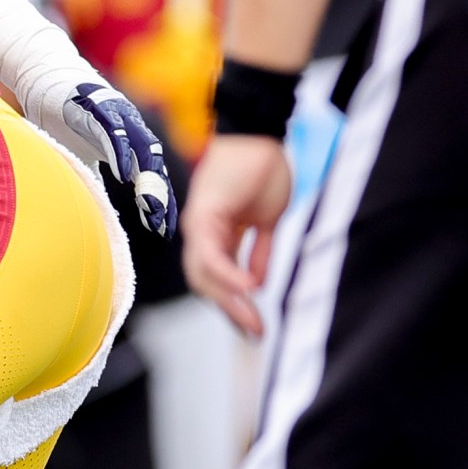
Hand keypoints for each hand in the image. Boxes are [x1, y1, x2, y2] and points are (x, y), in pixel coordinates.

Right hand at [64, 81, 175, 236]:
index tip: (162, 229)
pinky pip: (112, 132)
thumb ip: (92, 176)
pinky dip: (119, 152)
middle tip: (161, 224)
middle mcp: (129, 129)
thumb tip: (94, 207)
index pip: (150, 176)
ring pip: (139, 150)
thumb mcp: (80, 153)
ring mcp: (116, 117)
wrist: (45, 75)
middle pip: (152, 166)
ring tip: (150, 206)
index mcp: (127, 142)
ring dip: (147, 178)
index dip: (158, 201)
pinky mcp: (98, 107)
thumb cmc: (62, 116)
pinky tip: (123, 173)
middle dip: (158, 196)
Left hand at [180, 135, 293, 336]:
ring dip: (230, 300)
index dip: (236, 304)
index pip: (218, 279)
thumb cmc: (263, 170)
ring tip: (253, 320)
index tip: (256, 326)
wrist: (260, 135)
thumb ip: (259, 251)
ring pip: (205, 275)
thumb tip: (258, 281)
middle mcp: (202, 235)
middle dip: (233, 311)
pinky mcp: (204, 216)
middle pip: (208, 284)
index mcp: (217, 236)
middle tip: (257, 333)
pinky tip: (249, 288)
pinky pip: (211, 254)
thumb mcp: (268, 220)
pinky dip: (228, 273)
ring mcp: (199, 227)